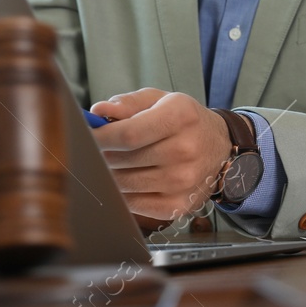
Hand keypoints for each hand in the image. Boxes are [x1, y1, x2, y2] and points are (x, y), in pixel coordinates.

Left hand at [90, 89, 232, 221]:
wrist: (219, 147)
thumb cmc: (185, 121)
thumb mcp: (161, 100)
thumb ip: (128, 104)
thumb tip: (97, 111)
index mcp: (180, 117)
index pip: (128, 134)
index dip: (99, 137)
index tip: (87, 136)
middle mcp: (185, 150)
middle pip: (122, 160)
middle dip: (103, 155)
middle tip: (101, 149)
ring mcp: (182, 181)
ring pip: (124, 183)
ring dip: (112, 174)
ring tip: (117, 163)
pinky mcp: (178, 206)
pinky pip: (133, 204)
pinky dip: (124, 193)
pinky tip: (131, 179)